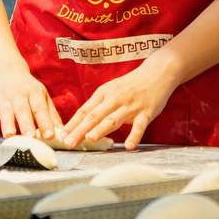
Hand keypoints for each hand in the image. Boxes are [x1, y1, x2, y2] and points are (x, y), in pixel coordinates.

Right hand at [0, 63, 59, 139]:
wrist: (7, 70)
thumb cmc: (29, 88)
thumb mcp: (42, 96)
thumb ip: (51, 114)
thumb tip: (63, 133)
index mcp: (34, 93)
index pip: (40, 108)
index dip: (45, 122)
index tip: (50, 135)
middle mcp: (19, 96)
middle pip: (23, 111)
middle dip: (26, 124)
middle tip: (30, 137)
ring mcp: (4, 99)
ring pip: (5, 112)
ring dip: (7, 123)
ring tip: (9, 134)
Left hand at [62, 59, 179, 149]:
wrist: (157, 73)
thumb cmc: (131, 85)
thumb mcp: (111, 90)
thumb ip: (98, 106)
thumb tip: (80, 124)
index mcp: (104, 93)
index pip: (84, 110)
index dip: (72, 123)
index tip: (61, 135)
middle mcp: (115, 99)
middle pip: (94, 116)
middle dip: (80, 130)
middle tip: (69, 142)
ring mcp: (131, 105)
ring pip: (113, 119)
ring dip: (101, 129)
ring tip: (90, 139)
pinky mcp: (146, 111)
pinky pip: (140, 125)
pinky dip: (134, 136)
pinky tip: (129, 146)